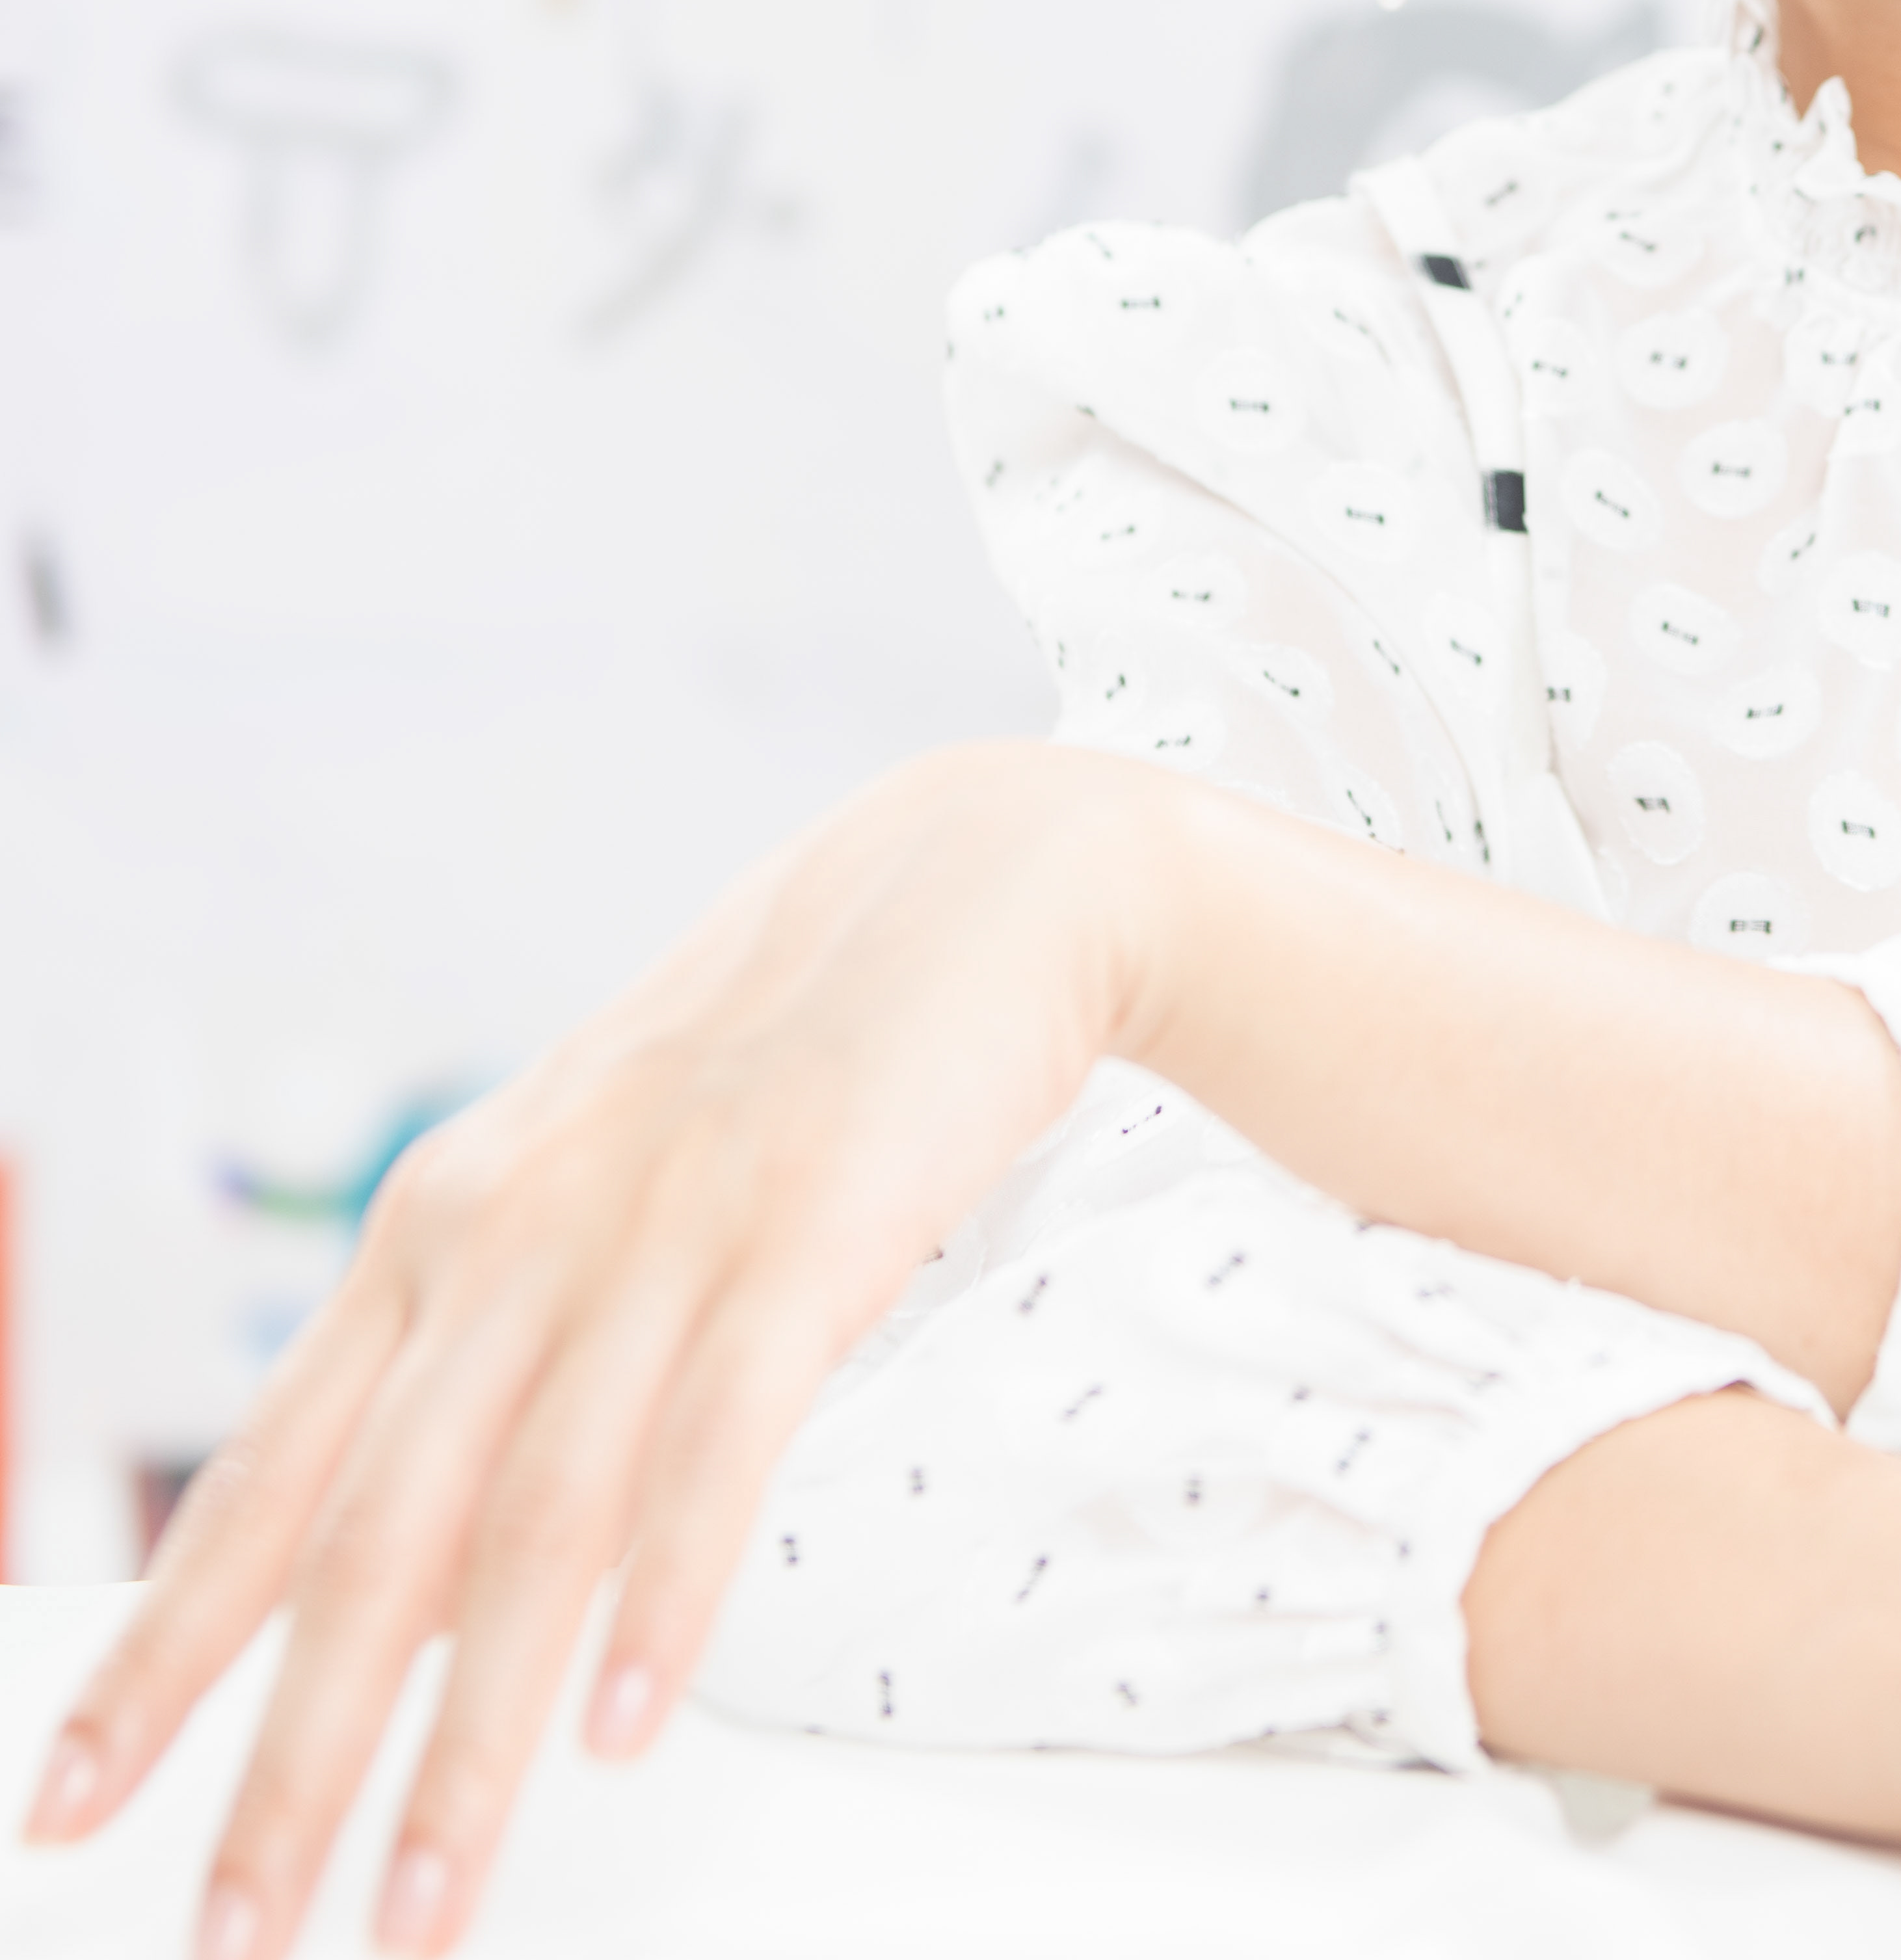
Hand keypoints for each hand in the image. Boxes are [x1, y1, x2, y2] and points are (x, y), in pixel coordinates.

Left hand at [17, 739, 1179, 1959]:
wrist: (972, 884)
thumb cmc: (784, 1051)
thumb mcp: (597, 1178)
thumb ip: (499, 1340)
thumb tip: (405, 1556)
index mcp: (444, 1220)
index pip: (266, 1477)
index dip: (159, 1654)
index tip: (71, 1808)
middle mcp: (519, 1227)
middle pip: (372, 1539)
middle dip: (291, 1763)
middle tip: (239, 1938)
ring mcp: (663, 1228)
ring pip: (528, 1525)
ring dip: (467, 1742)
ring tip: (422, 1907)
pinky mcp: (807, 1229)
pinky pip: (715, 1444)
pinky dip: (662, 1598)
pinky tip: (622, 1725)